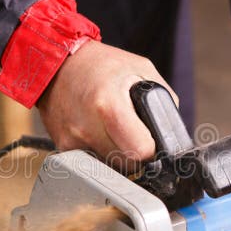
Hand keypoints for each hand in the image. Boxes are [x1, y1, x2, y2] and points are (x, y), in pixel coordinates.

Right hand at [38, 40, 176, 164]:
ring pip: (110, 167)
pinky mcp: (63, 147)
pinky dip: (100, 152)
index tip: (151, 140)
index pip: (140, 151)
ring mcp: (72, 140)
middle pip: (126, 164)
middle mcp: (87, 127)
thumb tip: (173, 133)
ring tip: (114, 130)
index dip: (152, 149)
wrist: (57, 62)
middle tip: (134, 133)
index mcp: (108, 105)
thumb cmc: (100, 64)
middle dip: (136, 154)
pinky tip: (98, 132)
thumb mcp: (142, 70)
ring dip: (118, 155)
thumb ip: (163, 101)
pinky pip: (92, 162)